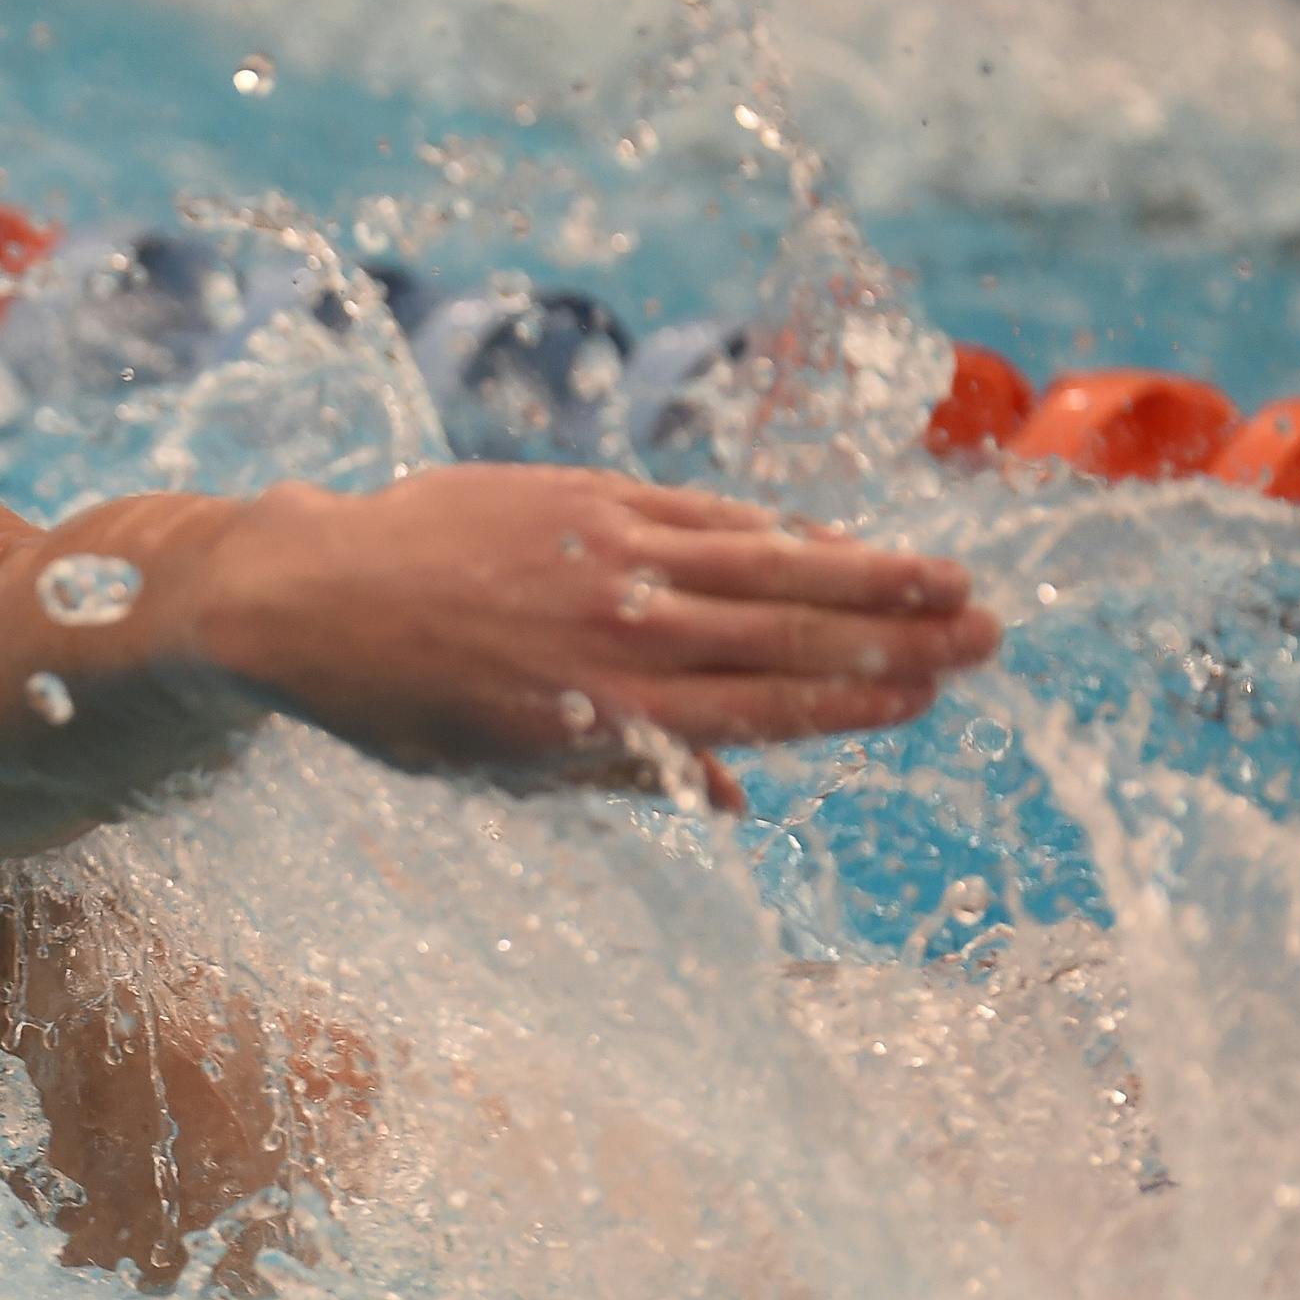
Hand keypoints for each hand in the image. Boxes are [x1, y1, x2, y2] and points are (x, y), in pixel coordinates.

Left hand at [189, 465, 1001, 803]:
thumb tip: (734, 800)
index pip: (762, 706)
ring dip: (868, 571)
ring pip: (766, 563)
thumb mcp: (502, 768)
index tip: (930, 698)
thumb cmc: (399, 701)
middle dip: (898, 635)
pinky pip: (704, 515)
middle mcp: (619, 632)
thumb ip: (624, 772)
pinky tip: (832, 534)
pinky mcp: (588, 499)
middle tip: (990, 637)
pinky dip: (776, 527)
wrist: (309, 596)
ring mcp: (609, 557)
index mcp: (603, 713)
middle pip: (790, 632)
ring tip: (952, 578)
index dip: (856, 700)